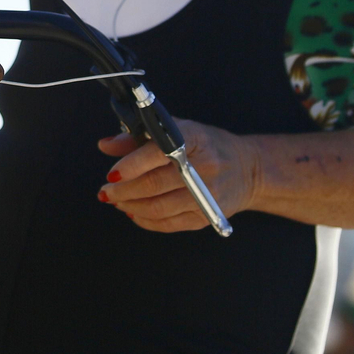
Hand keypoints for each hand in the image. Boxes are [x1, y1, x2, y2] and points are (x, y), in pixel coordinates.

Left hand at [96, 118, 259, 232]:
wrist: (247, 169)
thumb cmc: (205, 145)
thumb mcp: (177, 130)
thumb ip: (140, 137)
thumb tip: (105, 145)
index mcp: (194, 138)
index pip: (157, 152)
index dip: (131, 164)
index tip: (112, 173)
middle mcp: (203, 167)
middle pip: (154, 184)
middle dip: (123, 190)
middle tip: (106, 191)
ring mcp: (206, 195)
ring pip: (158, 207)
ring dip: (131, 205)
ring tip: (116, 200)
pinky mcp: (206, 216)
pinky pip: (169, 224)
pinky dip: (146, 220)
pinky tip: (134, 212)